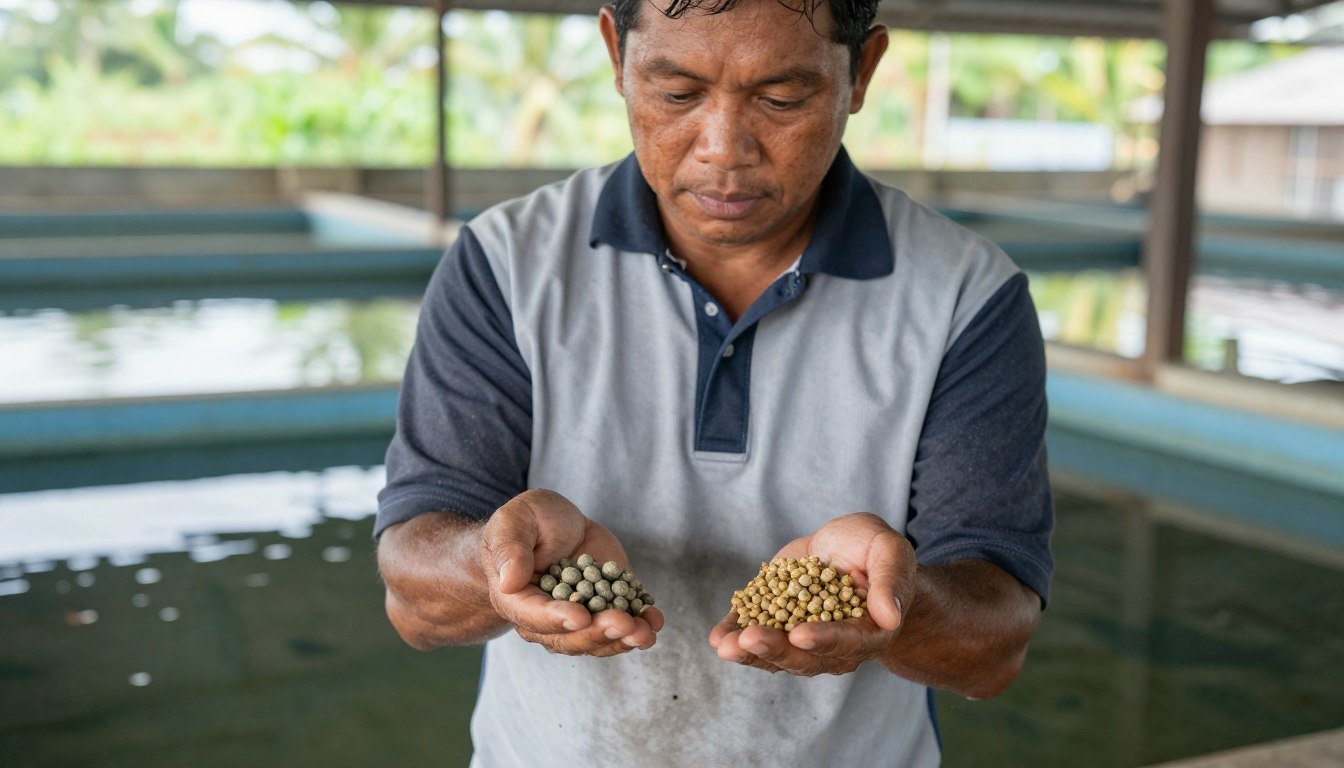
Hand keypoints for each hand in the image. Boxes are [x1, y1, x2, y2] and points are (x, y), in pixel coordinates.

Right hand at [482, 488, 663, 656]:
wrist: (555, 524)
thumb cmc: (527, 521)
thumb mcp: (514, 522)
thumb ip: (510, 550)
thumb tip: (509, 581)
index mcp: (518, 600)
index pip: (535, 617)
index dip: (558, 620)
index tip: (580, 616)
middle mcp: (547, 618)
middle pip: (570, 637)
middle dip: (598, 633)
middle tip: (622, 623)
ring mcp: (580, 616)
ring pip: (598, 639)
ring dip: (622, 639)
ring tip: (644, 631)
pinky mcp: (606, 607)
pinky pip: (622, 624)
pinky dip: (640, 625)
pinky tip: (654, 620)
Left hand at [708, 512, 914, 675]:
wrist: (846, 550)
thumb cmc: (873, 551)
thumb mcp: (888, 551)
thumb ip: (890, 581)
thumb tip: (890, 617)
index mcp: (866, 632)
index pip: (845, 641)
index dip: (823, 639)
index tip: (800, 634)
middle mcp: (831, 645)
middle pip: (804, 656)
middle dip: (775, 649)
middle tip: (751, 639)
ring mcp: (799, 636)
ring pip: (775, 653)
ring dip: (749, 651)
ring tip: (726, 646)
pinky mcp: (774, 621)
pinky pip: (752, 636)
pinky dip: (734, 635)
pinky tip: (718, 637)